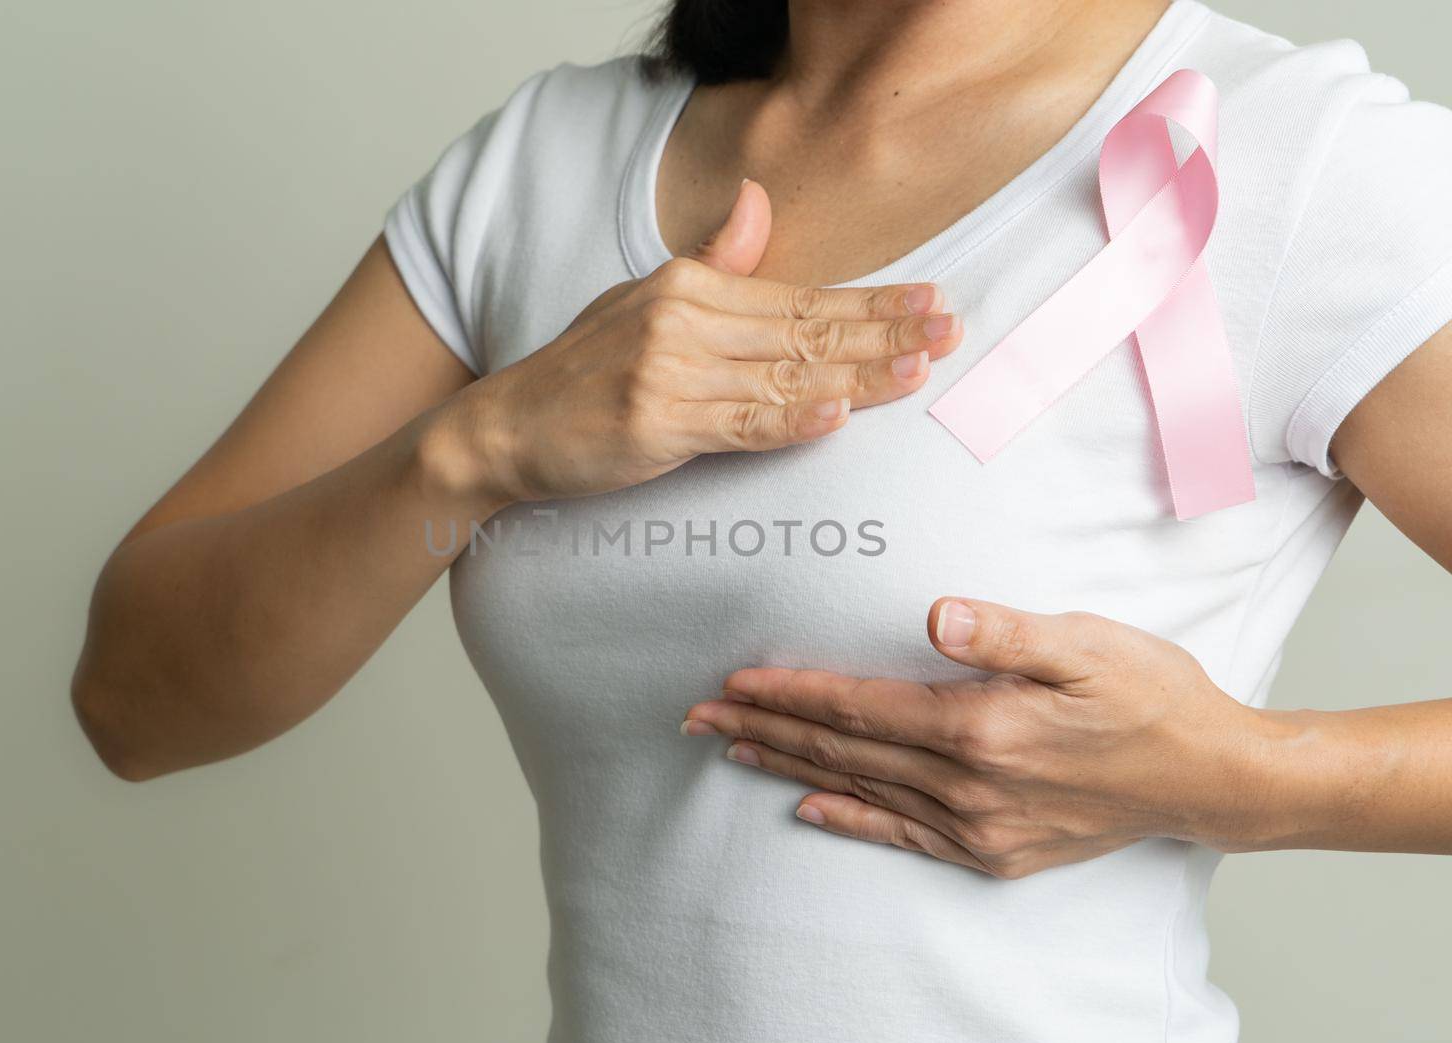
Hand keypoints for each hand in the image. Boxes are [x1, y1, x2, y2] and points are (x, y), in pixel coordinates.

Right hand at [441, 179, 962, 503]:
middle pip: (803, 332)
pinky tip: (834, 418)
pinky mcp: (654, 425)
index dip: (871, 302)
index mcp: (689, 288)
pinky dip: (788, 422)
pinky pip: (737, 426)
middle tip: (950, 331)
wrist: (508, 426)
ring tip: (916, 371)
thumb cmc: (585, 370)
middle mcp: (682, 322)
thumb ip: (713, 261)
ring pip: (783, 378)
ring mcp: (668, 373)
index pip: (800, 297)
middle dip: (884, 332)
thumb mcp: (646, 299)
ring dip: (855, 377)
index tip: (932, 302)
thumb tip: (758, 201)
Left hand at [681, 599, 1276, 878]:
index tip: (732, 681)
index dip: (790, 692)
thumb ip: (1007, 633)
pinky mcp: (993, 850)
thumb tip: (937, 615)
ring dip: (789, 767)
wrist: (1209, 777)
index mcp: (981, 728)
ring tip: (730, 750)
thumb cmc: (1150, 696)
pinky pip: (902, 834)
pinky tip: (808, 808)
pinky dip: (850, 818)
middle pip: (842, 750)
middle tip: (696, 717)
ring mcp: (978, 826)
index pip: (857, 706)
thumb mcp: (1089, 644)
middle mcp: (968, 786)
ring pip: (860, 789)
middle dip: (764, 729)